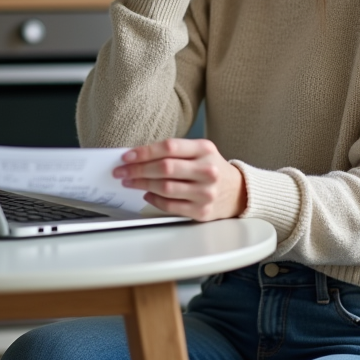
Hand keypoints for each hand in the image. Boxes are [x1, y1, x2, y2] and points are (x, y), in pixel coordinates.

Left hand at [113, 138, 247, 220]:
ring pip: (166, 188)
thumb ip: (175, 152)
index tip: (127, 156)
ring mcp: (205, 193)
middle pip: (165, 168)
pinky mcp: (202, 211)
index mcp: (205, 150)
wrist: (238, 192)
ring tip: (130, 182)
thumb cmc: (212, 168)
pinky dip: (154, 200)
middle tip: (121, 171)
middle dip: (138, 170)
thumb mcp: (201, 152)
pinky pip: (171, 206)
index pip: (170, 147)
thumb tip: (139, 156)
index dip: (145, 152)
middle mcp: (207, 170)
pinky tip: (146, 194)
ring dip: (142, 184)